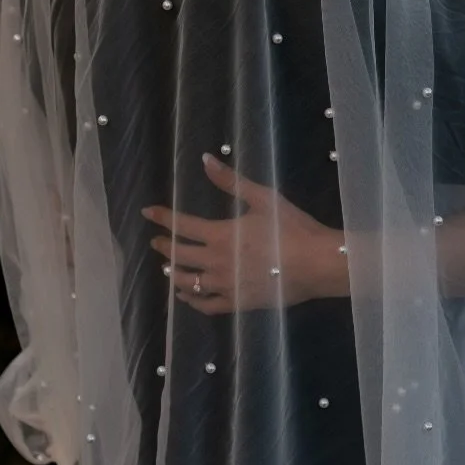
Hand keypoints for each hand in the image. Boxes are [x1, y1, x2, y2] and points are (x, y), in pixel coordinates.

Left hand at [144, 154, 348, 314]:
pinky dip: (192, 300)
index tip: (148, 212)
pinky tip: (187, 295)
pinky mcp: (237, 303)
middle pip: (180, 255)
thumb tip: (205, 159)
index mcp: (220, 235)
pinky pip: (206, 305)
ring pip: (188, 282)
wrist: (316, 264)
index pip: (182, 226)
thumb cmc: (291, 228)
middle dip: (165, 246)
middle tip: (156, 241)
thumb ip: (231, 181)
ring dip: (174, 273)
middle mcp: (216, 262)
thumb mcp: (262, 198)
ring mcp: (225, 286)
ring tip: (167, 268)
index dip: (162, 217)